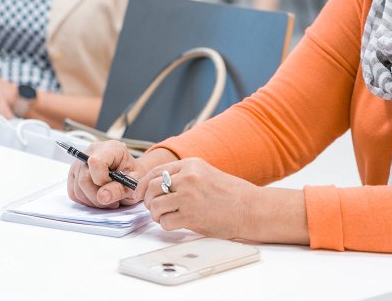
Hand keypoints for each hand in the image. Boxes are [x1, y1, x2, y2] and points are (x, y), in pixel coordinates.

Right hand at [67, 140, 145, 208]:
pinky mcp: (74, 174)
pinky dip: (86, 200)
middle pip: (84, 180)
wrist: (130, 175)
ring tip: (108, 198)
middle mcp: (91, 151)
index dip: (102, 180)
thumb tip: (102, 196)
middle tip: (113, 200)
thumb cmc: (133, 176)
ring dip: (93, 201)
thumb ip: (119, 189)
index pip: (95, 163)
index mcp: (110, 148)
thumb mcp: (134, 184)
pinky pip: (73, 193)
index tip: (114, 186)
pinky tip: (98, 197)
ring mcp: (80, 162)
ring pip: (77, 189)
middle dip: (98, 196)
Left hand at [140, 157, 257, 238]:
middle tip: (153, 207)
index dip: (144, 184)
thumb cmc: (232, 193)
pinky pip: (165, 222)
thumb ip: (184, 176)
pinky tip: (176, 224)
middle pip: (151, 188)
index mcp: (190, 165)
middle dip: (148, 200)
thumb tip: (159, 186)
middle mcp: (187, 178)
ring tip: (166, 217)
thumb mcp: (206, 173)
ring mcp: (188, 197)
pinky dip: (166, 225)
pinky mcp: (191, 216)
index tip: (140, 192)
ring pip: (155, 205)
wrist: (250, 208)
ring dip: (156, 214)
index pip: (156, 172)